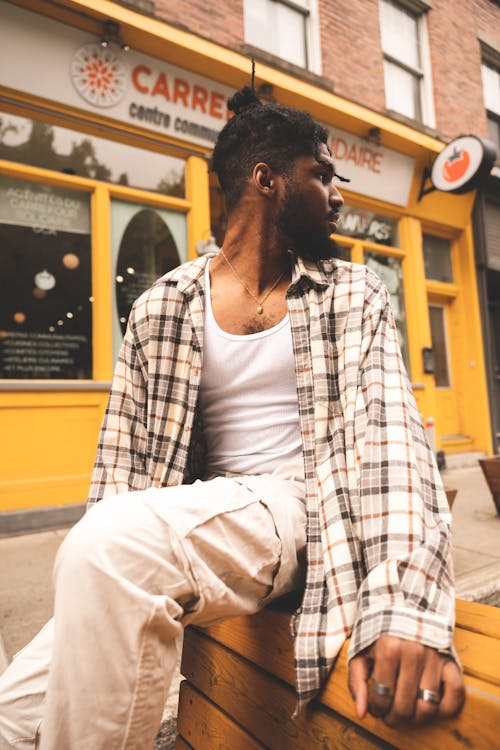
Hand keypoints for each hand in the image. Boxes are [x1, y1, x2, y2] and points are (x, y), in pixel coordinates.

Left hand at [348, 636, 464, 725]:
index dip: (376, 709)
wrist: (405, 609)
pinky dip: (446, 708)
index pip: (382, 697)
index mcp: (389, 648)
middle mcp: (414, 653)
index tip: (375, 708)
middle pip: (405, 707)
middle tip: (390, 716)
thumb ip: (357, 681)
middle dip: (394, 718)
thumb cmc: (381, 634)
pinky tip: (431, 706)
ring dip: (416, 718)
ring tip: (407, 713)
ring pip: (428, 707)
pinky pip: (455, 694)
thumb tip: (361, 713)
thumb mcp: (361, 652)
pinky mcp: (451, 661)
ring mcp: (435, 658)